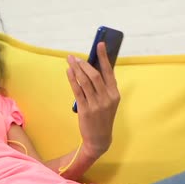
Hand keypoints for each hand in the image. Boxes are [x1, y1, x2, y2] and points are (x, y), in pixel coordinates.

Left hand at [66, 42, 119, 158]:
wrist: (99, 139)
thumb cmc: (103, 117)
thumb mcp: (108, 102)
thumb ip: (103, 87)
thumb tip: (92, 67)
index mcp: (115, 94)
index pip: (109, 71)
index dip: (104, 57)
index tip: (100, 44)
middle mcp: (107, 98)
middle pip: (95, 74)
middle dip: (84, 63)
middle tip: (74, 57)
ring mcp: (97, 104)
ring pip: (85, 81)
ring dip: (76, 69)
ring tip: (70, 61)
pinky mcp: (86, 109)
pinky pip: (78, 90)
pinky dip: (73, 79)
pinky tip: (69, 72)